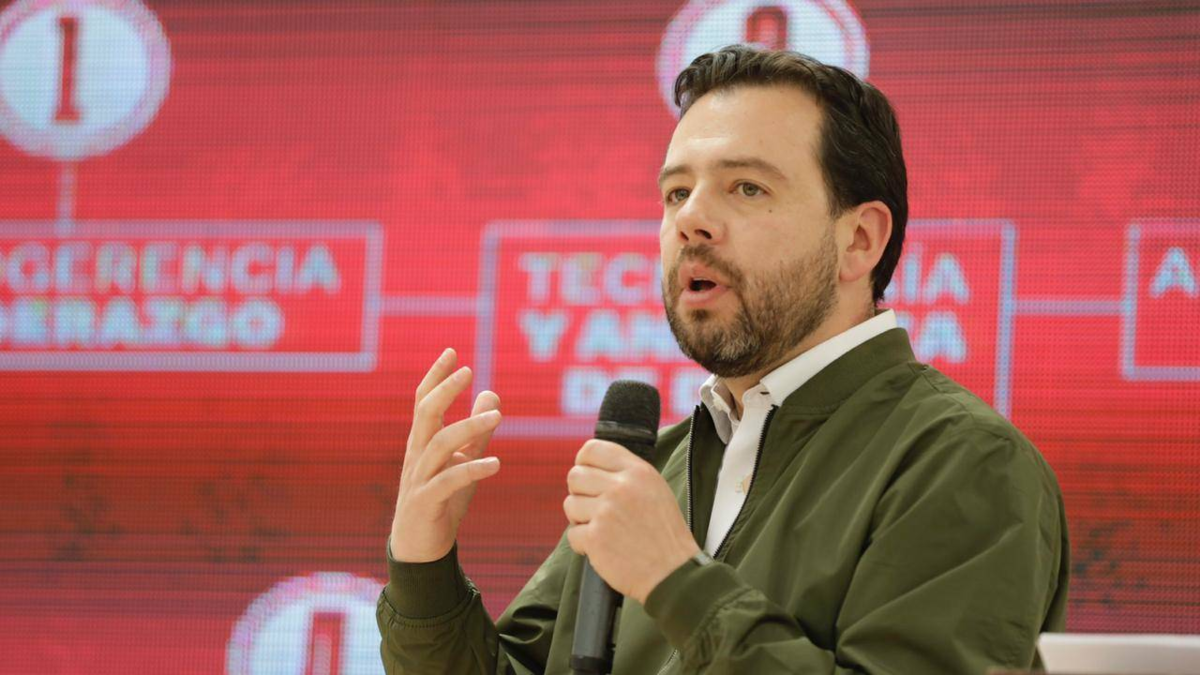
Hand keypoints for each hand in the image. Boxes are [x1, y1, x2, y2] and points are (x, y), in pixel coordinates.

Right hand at [390, 348, 502, 562]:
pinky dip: (472, 469)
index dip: (436, 376)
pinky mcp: (427, 502)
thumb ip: (477, 432)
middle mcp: (417, 455)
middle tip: (469, 371)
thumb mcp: (463, 461)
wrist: (421, 547)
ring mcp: (419, 479)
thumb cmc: (442, 500)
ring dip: (468, 428)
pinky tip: (495, 463)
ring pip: (439, 444)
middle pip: (425, 414)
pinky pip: (448, 481)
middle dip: (446, 391)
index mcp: (422, 442)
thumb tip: (493, 395)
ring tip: (497, 417)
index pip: (423, 401)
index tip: (452, 351)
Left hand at [563, 440, 699, 604]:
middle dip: (580, 494)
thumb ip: (626, 474)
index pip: (592, 449)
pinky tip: (604, 548)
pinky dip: (584, 544)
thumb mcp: (655, 490)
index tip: (588, 478)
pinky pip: (572, 534)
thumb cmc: (664, 534)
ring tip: (603, 530)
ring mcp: (606, 512)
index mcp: (638, 471)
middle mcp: (621, 487)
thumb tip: (590, 468)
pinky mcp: (596, 538)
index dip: (583, 463)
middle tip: (595, 509)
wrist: (673, 573)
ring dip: (581, 520)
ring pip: (570, 505)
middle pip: (575, 476)